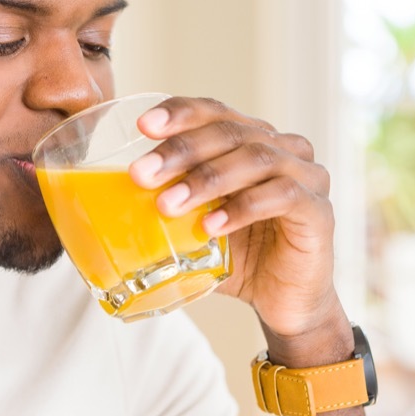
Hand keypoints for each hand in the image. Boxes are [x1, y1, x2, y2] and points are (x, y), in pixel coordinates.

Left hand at [129, 96, 352, 365]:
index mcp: (252, 140)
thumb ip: (164, 204)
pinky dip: (241, 209)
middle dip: (181, 150)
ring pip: (255, 159)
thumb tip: (95, 202)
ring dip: (206, 180)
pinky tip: (210, 227)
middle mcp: (283, 149)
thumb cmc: (237, 257)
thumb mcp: (194, 225)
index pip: (214, 112)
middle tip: (141, 174)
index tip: (142, 126)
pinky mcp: (319, 211)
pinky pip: (281, 197)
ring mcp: (307, 177)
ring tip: (168, 205)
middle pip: (230, 132)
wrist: (284, 304)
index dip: (180, 113)